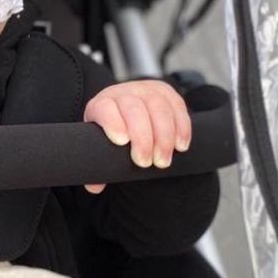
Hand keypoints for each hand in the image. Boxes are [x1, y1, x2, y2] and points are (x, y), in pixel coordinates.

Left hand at [81, 80, 190, 194]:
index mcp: (102, 105)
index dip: (113, 122)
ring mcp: (146, 91)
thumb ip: (97, 166)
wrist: (128, 110)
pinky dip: (182, 127)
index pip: (105, 108)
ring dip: (164, 137)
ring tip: (163, 161)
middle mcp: (124, 94)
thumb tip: (95, 187)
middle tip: (145, 163)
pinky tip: (180, 146)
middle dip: (142, 138)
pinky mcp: (167, 93)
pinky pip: (178, 106)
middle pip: (134, 109)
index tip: (121, 142)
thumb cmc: (114, 132)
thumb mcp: (101, 145)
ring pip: (158, 107)